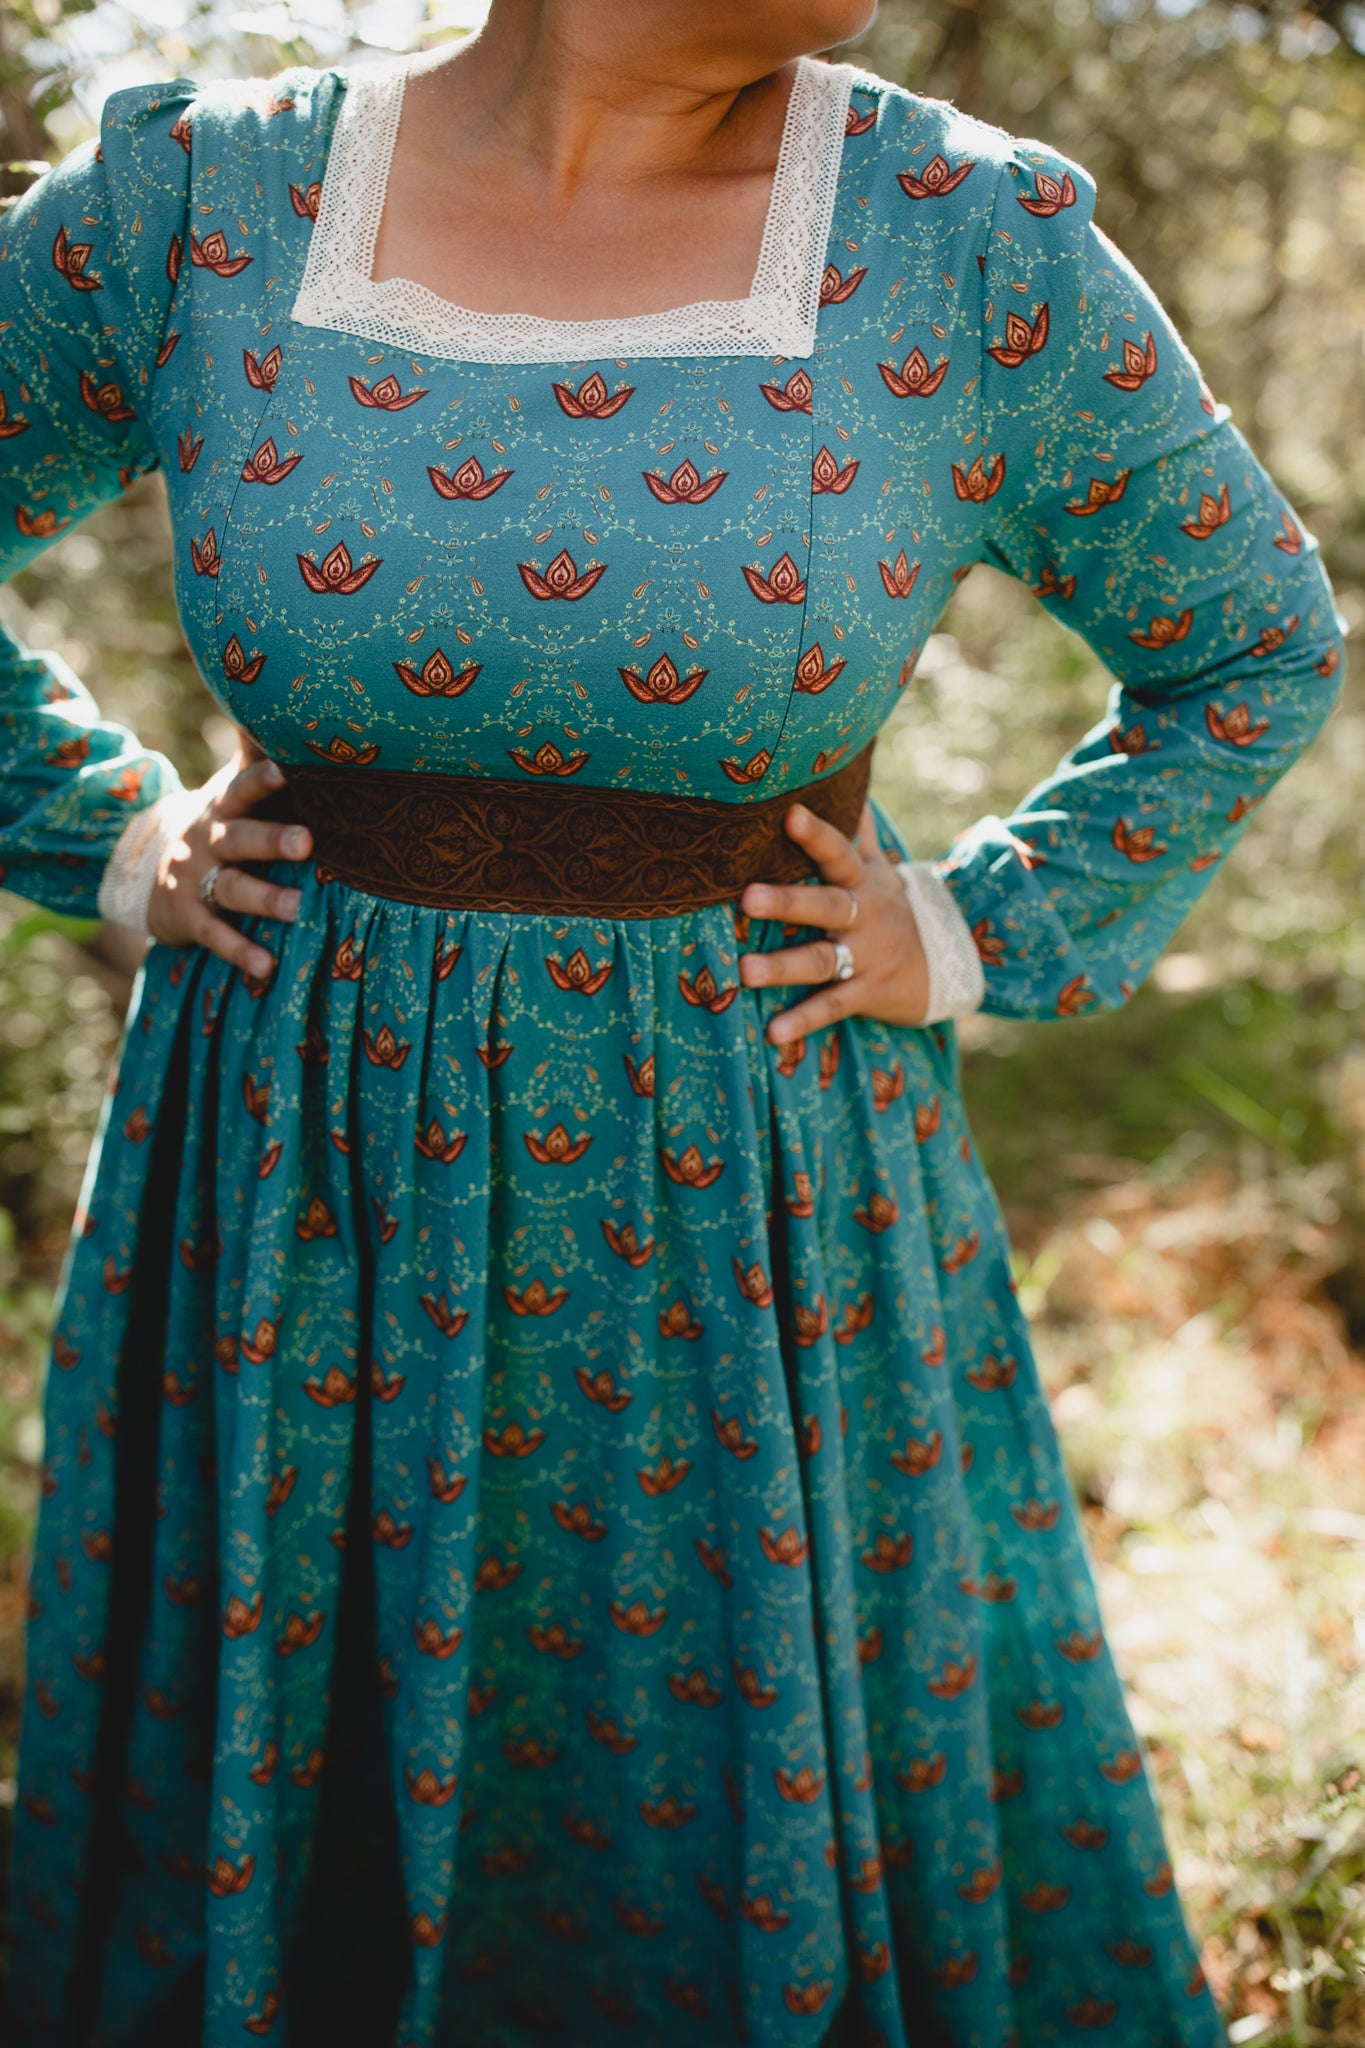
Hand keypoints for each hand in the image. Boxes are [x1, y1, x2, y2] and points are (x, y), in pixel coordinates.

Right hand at [147, 756, 311, 979]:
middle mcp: (209, 839)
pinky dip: (240, 951)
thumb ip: (256, 752)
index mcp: (224, 806)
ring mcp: (196, 879)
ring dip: (264, 898)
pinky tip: (266, 966)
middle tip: (307, 842)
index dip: (263, 777)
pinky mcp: (189, 918)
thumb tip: (282, 694)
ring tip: (298, 908)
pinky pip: (216, 935)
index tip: (288, 768)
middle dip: (272, 840)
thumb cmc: (217, 823)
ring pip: (231, 888)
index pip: (244, 786)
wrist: (147, 867)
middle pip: (240, 837)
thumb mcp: (230, 788)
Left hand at [738, 801, 927, 1042]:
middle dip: (787, 902)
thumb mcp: (883, 870)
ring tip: (745, 972)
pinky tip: (773, 1033)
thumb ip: (858, 831)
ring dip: (784, 968)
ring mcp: (867, 957)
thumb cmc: (896, 909)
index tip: (789, 814)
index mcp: (862, 882)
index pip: (838, 853)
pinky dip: (804, 1022)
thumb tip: (845, 773)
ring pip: (823, 960)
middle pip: (825, 905)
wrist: (951, 963)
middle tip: (747, 898)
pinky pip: (833, 1007)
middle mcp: (864, 917)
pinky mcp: (868, 994)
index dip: (815, 835)